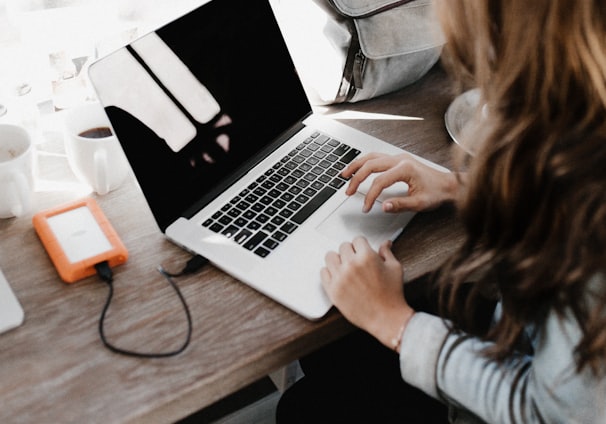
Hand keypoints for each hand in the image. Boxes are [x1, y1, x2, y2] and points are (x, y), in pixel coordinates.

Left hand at [321, 237, 413, 349]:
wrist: (386, 318)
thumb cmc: (392, 295)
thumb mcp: (395, 268)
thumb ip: (387, 253)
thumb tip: (385, 243)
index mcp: (366, 257)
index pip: (357, 239)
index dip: (362, 245)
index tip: (362, 250)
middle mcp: (351, 265)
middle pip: (343, 247)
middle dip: (351, 252)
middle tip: (356, 260)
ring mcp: (340, 278)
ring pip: (330, 257)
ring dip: (338, 260)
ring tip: (345, 267)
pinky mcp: (332, 290)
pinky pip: (323, 272)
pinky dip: (330, 272)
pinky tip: (338, 276)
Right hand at [342, 152, 459, 212]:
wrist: (449, 185)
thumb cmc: (437, 192)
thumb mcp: (420, 203)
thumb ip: (400, 205)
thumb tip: (384, 206)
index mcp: (405, 169)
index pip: (379, 182)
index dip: (370, 196)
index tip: (366, 207)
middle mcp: (400, 159)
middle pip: (370, 165)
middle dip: (356, 179)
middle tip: (348, 191)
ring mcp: (399, 157)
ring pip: (371, 157)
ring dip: (356, 165)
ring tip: (345, 175)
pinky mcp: (398, 159)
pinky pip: (377, 157)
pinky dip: (365, 162)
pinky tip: (358, 168)